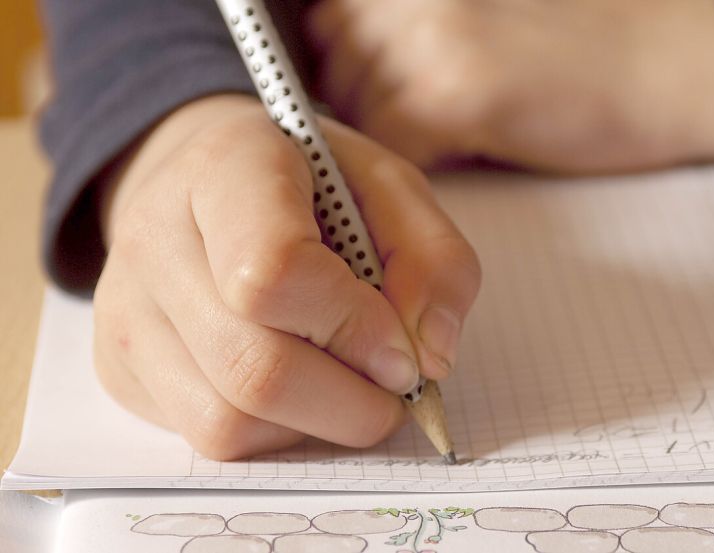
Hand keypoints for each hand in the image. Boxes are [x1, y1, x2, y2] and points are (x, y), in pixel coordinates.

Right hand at [93, 94, 480, 459]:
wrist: (200, 175)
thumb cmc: (306, 180)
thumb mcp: (390, 188)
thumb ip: (434, 260)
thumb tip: (430, 361)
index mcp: (224, 169)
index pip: (272, 273)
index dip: (352, 326)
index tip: (402, 349)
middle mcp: (154, 240)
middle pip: (254, 369)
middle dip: (352, 400)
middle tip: (394, 383)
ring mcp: (124, 310)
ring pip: (229, 421)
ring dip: (318, 421)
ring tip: (346, 377)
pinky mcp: (120, 366)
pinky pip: (208, 437)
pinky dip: (276, 430)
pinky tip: (297, 380)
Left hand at [306, 0, 713, 172]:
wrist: (676, 63)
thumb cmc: (597, 43)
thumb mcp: (491, 11)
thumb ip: (423, 23)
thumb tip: (362, 65)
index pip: (334, 11)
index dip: (346, 50)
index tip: (369, 80)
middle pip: (335, 54)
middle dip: (361, 91)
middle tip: (411, 118)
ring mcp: (432, 36)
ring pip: (357, 103)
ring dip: (389, 131)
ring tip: (448, 137)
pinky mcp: (456, 92)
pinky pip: (391, 145)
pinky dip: (417, 162)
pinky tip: (467, 150)